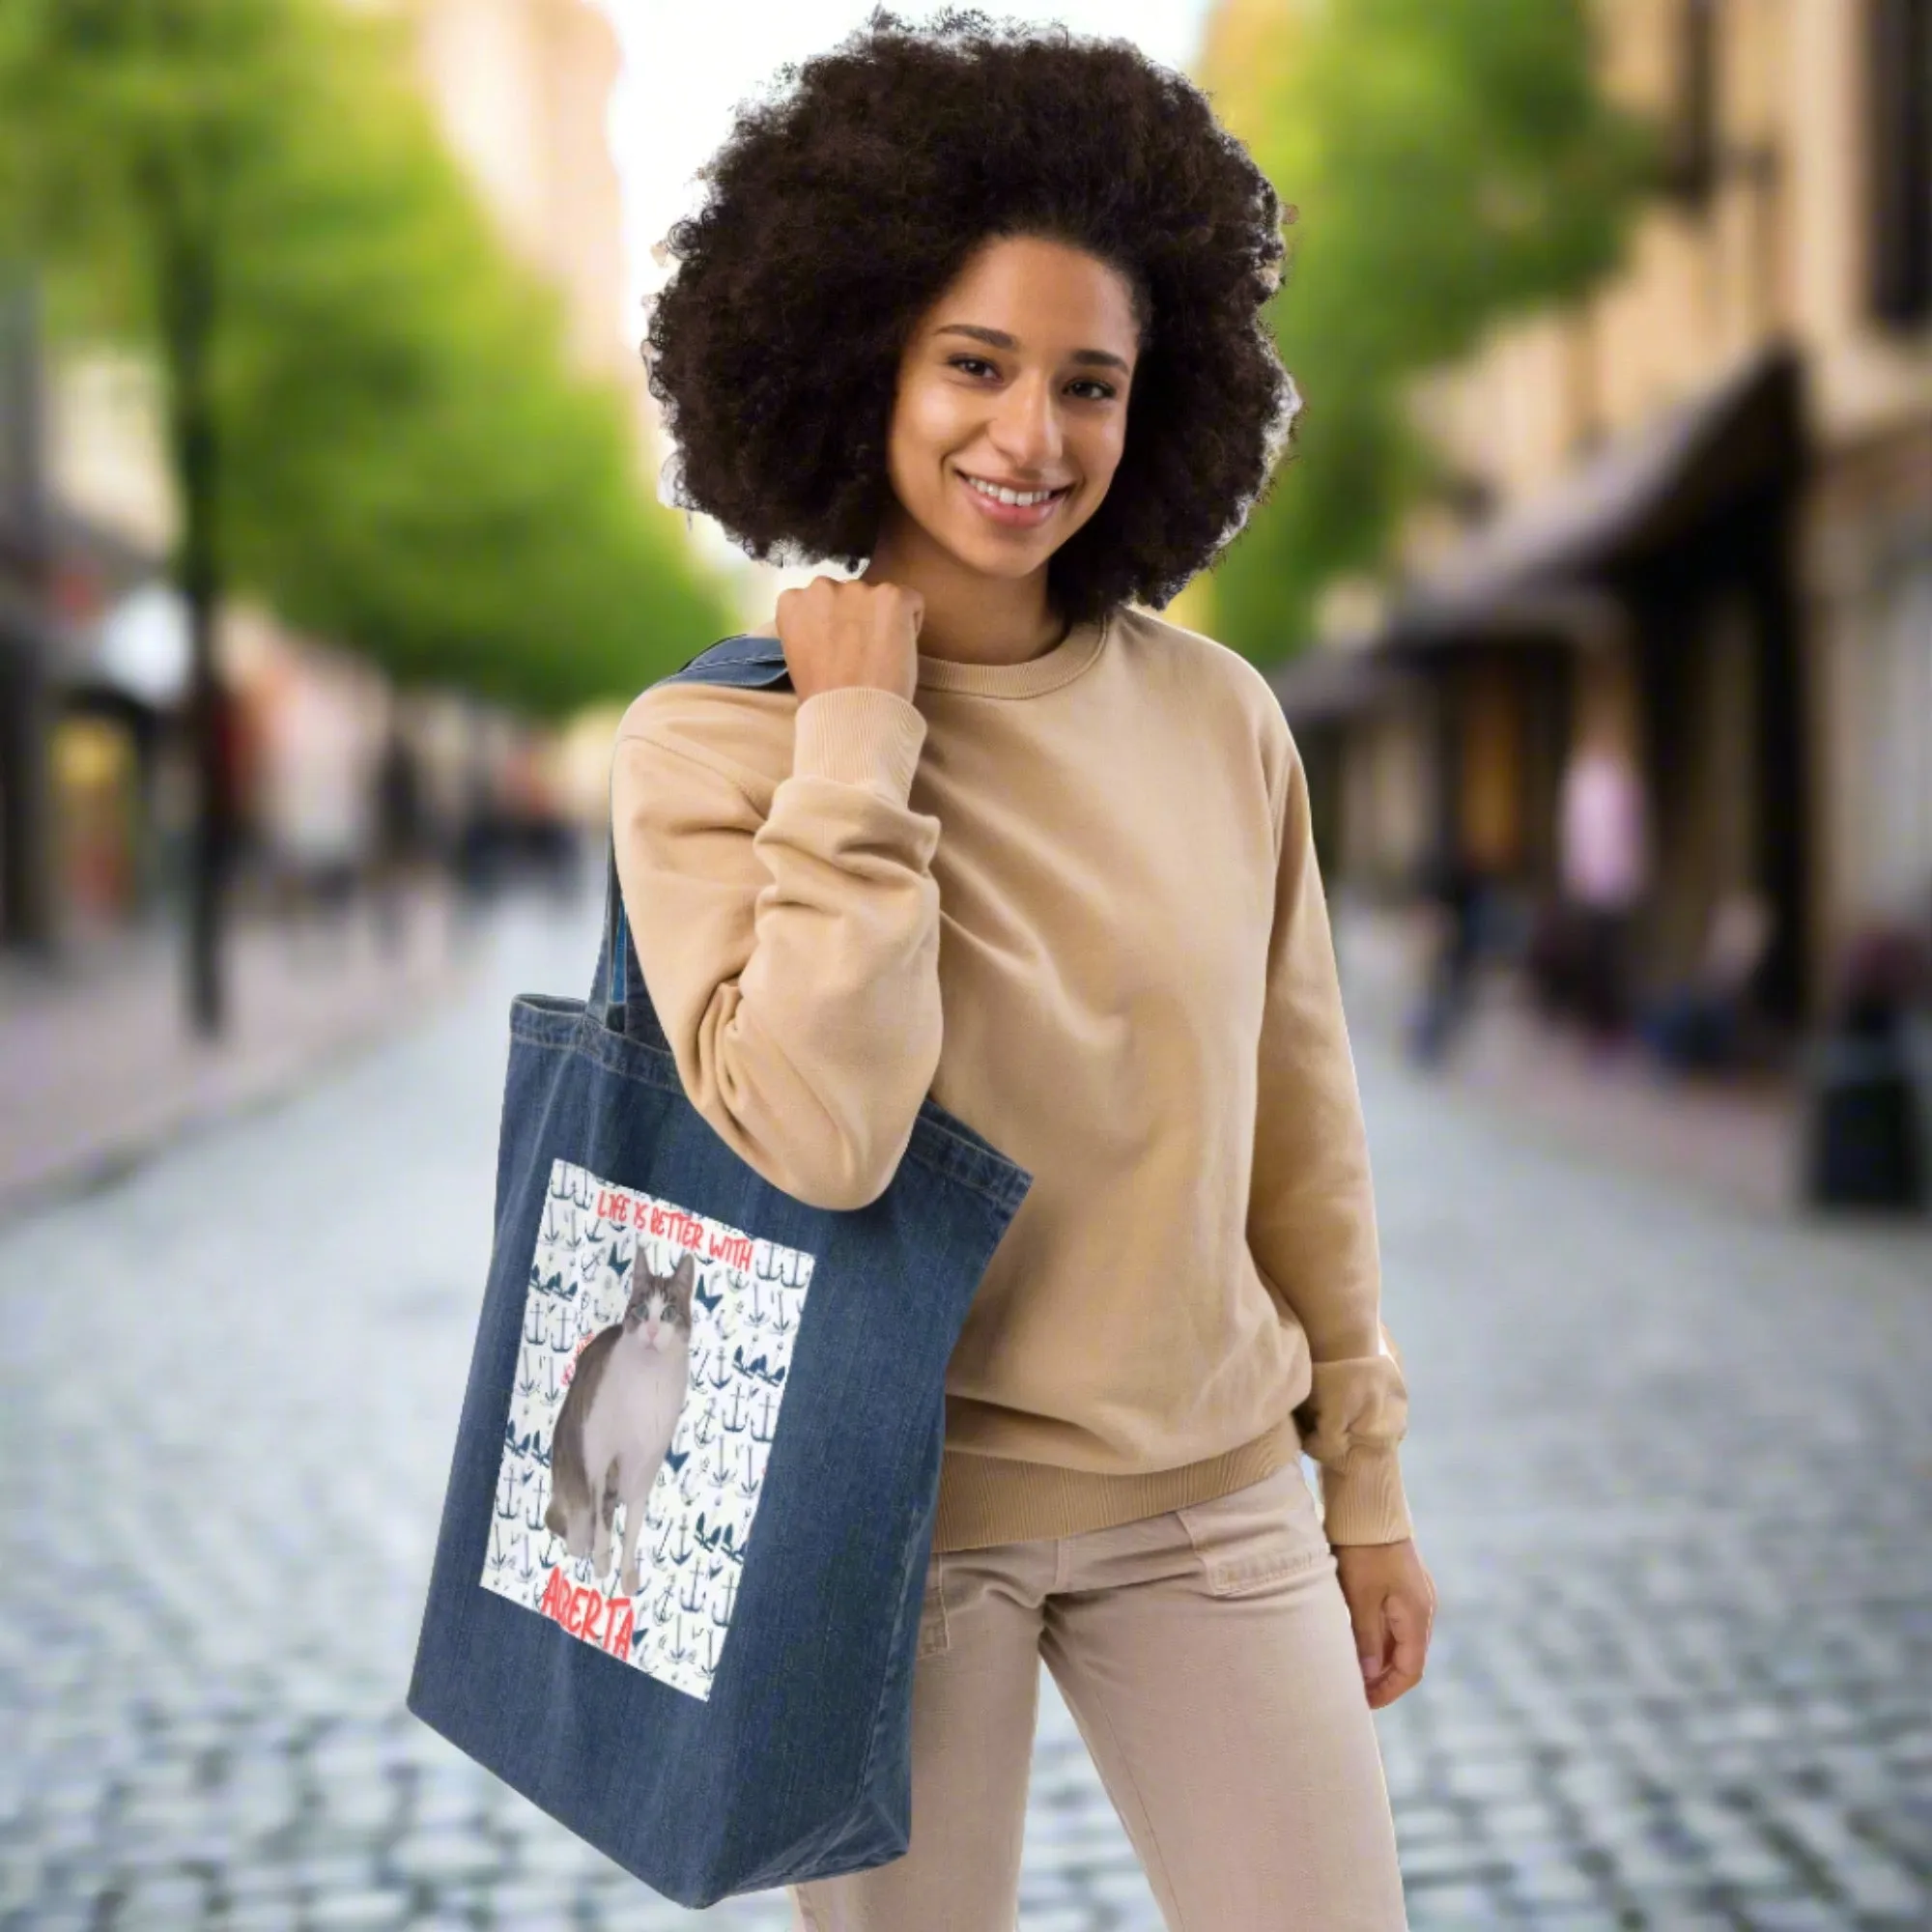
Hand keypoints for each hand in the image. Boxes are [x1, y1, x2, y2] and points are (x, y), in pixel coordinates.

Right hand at [774, 576, 923, 704]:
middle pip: (850, 595)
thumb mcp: (799, 659)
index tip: (840, 649)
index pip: (819, 601)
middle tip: (864, 653)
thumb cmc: (823, 699)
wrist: (851, 713)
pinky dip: (911, 623)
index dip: (834, 625)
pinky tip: (901, 651)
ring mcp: (858, 589)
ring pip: (879, 598)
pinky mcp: (891, 596)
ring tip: (883, 656)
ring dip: (883, 620)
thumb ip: (812, 633)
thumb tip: (833, 631)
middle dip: (858, 617)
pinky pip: (911, 602)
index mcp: (793, 602)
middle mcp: (822, 587)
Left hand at [1333, 1537, 1434, 1709]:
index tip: (1363, 1703)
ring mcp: (1417, 1595)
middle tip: (1355, 1692)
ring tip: (1353, 1671)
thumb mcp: (1359, 1598)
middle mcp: (1424, 1608)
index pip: (1410, 1670)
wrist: (1369, 1506)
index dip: (1388, 1691)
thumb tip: (1369, 1677)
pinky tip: (1358, 1641)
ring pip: (1402, 1640)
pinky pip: (1397, 1622)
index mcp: (1416, 1615)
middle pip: (1408, 1658)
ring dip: (1381, 1659)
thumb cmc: (1362, 1551)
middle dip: (1384, 1680)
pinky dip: (1381, 1639)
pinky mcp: (1405, 1584)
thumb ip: (1365, 1639)